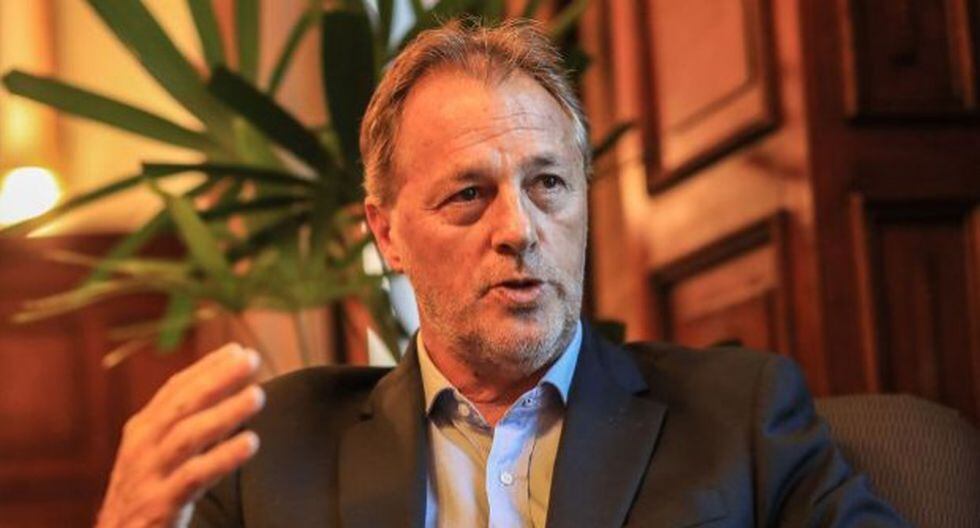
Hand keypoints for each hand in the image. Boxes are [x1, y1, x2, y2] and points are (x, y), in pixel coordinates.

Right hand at [96, 343, 265, 527]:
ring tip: (258, 395)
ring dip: (225, 413)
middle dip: (217, 379)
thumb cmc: (148, 491)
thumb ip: (190, 425)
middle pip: (182, 405)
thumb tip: (234, 391)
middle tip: (250, 359)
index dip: (207, 367)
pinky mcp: (159, 505)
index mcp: (143, 429)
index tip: (238, 349)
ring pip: (188, 436)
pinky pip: (193, 477)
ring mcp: (149, 475)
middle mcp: (142, 446)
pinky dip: (223, 457)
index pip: (175, 389)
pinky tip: (250, 442)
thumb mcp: (160, 453)